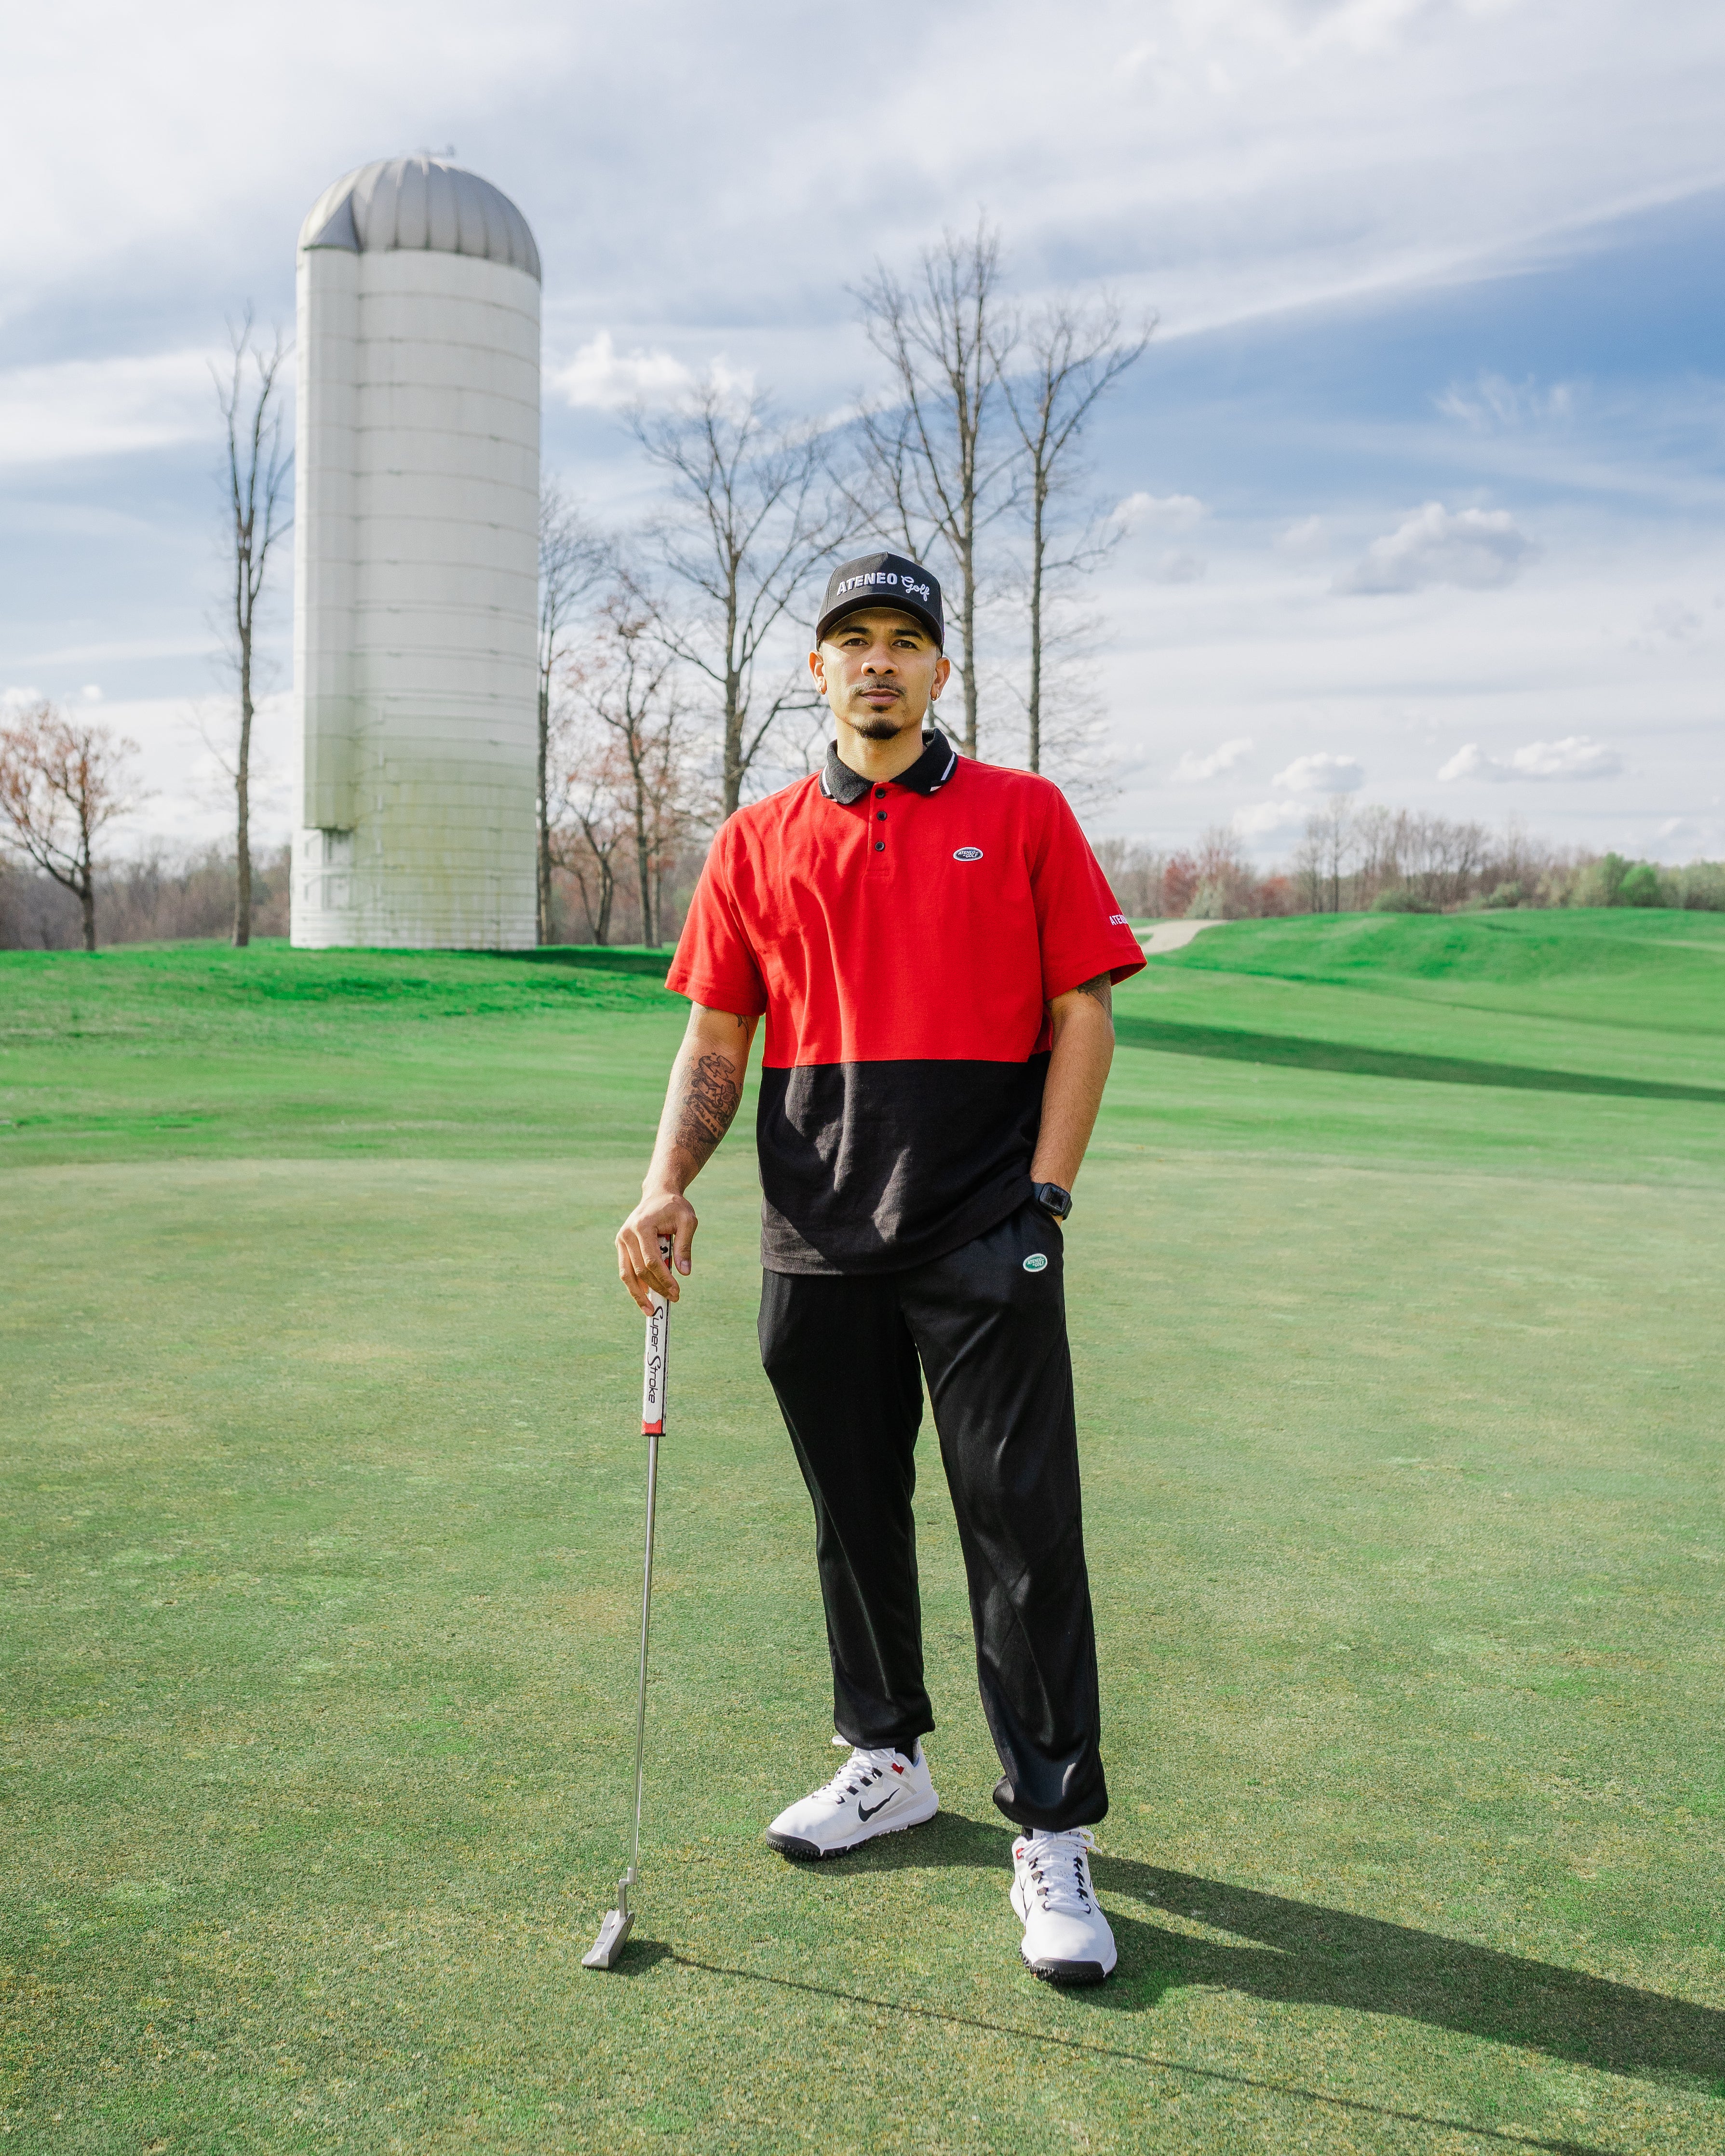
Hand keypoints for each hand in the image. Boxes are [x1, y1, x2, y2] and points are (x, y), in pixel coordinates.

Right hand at [616, 1188, 696, 1312]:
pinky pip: (626, 1270)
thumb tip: (685, 1272)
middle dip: (656, 1288)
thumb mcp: (688, 1221)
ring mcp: (621, 1240)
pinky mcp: (621, 1245)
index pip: (652, 1261)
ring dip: (638, 1294)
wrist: (658, 1194)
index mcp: (642, 1226)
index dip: (664, 1280)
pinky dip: (634, 1285)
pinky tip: (645, 1298)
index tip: (677, 1292)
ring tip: (650, 1311)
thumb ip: (685, 1246)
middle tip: (673, 1299)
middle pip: (640, 1270)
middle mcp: (627, 1234)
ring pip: (627, 1274)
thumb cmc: (675, 1207)